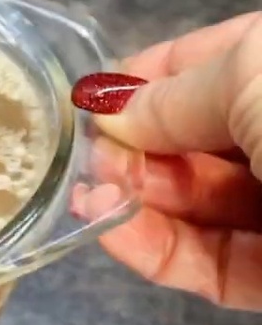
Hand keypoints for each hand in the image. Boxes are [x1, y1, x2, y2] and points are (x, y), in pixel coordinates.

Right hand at [79, 12, 261, 310]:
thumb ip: (175, 94)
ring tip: (84, 201)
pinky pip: (219, 263)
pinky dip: (161, 251)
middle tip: (80, 162)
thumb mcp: (257, 79)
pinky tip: (114, 233)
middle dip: (136, 147)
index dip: (144, 80)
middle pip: (200, 137)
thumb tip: (112, 109)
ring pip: (204, 204)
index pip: (208, 61)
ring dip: (136, 200)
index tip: (85, 104)